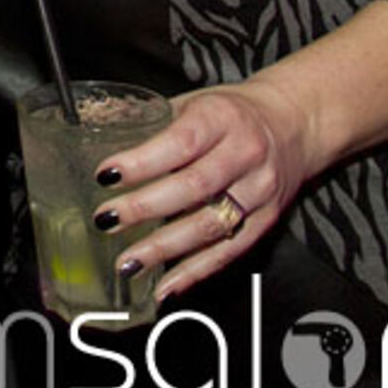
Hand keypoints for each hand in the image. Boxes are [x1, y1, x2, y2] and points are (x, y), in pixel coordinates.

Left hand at [88, 80, 320, 303]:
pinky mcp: (266, 220)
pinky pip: (229, 251)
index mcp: (221, 118)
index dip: (141, 162)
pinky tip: (167, 285)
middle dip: (145, 207)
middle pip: (194, 187)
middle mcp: (244, 154)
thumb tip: (94, 132)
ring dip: (165, 248)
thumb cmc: (232, 114)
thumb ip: (150, 121)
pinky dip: (195, 271)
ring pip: (210, 224)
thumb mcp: (193, 102)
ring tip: (128, 261)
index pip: (179, 142)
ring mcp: (259, 190)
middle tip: (107, 220)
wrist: (293, 124)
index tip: (106, 175)